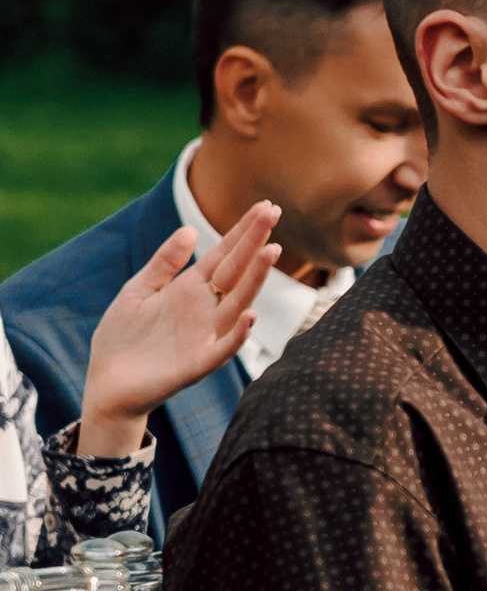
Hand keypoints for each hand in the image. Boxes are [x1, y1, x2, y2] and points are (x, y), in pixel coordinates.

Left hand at [78, 205, 282, 456]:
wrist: (107, 383)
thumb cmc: (122, 338)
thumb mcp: (137, 291)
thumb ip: (163, 263)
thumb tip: (191, 231)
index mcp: (190, 289)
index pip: (224, 254)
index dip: (243, 231)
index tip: (265, 207)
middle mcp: (205, 309)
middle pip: (236, 270)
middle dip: (255, 242)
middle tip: (274, 212)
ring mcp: (205, 335)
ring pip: (238, 302)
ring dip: (256, 278)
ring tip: (271, 250)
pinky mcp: (198, 363)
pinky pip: (224, 347)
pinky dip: (238, 333)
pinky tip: (250, 314)